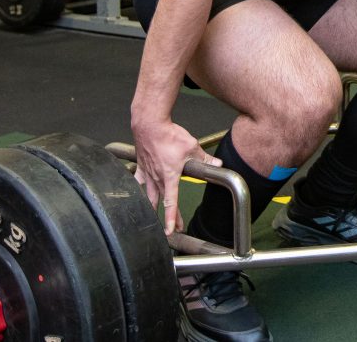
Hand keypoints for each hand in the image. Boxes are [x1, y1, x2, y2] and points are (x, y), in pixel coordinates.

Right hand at [131, 118, 221, 234]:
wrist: (150, 125)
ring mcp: (147, 173)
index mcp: (169, 176)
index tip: (171, 231)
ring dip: (152, 207)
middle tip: (171, 229)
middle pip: (161, 202)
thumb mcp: (192, 146)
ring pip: (148, 196)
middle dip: (167, 217)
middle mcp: (157, 178)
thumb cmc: (169, 135)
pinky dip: (138, 189)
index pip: (171, 202)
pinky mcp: (141, 166)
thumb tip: (218, 163)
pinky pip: (138, 181)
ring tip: (152, 217)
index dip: (171, 218)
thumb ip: (204, 158)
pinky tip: (139, 194)